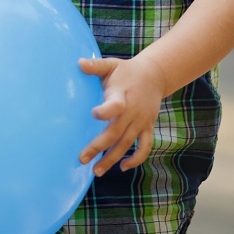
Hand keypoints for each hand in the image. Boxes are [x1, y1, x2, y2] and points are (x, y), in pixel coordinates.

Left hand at [77, 55, 165, 176]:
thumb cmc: (126, 71)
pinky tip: (123, 167)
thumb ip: (95, 66)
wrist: (155, 75)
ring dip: (112, 159)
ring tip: (97, 171)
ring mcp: (140, 122)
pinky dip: (136, 159)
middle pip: (115, 133)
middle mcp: (132, 112)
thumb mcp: (111, 65)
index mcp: (121, 96)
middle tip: (82, 159)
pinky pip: (145, 147)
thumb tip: (78, 63)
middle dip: (98, 147)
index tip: (94, 113)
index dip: (106, 110)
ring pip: (127, 144)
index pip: (115, 105)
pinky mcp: (147, 128)